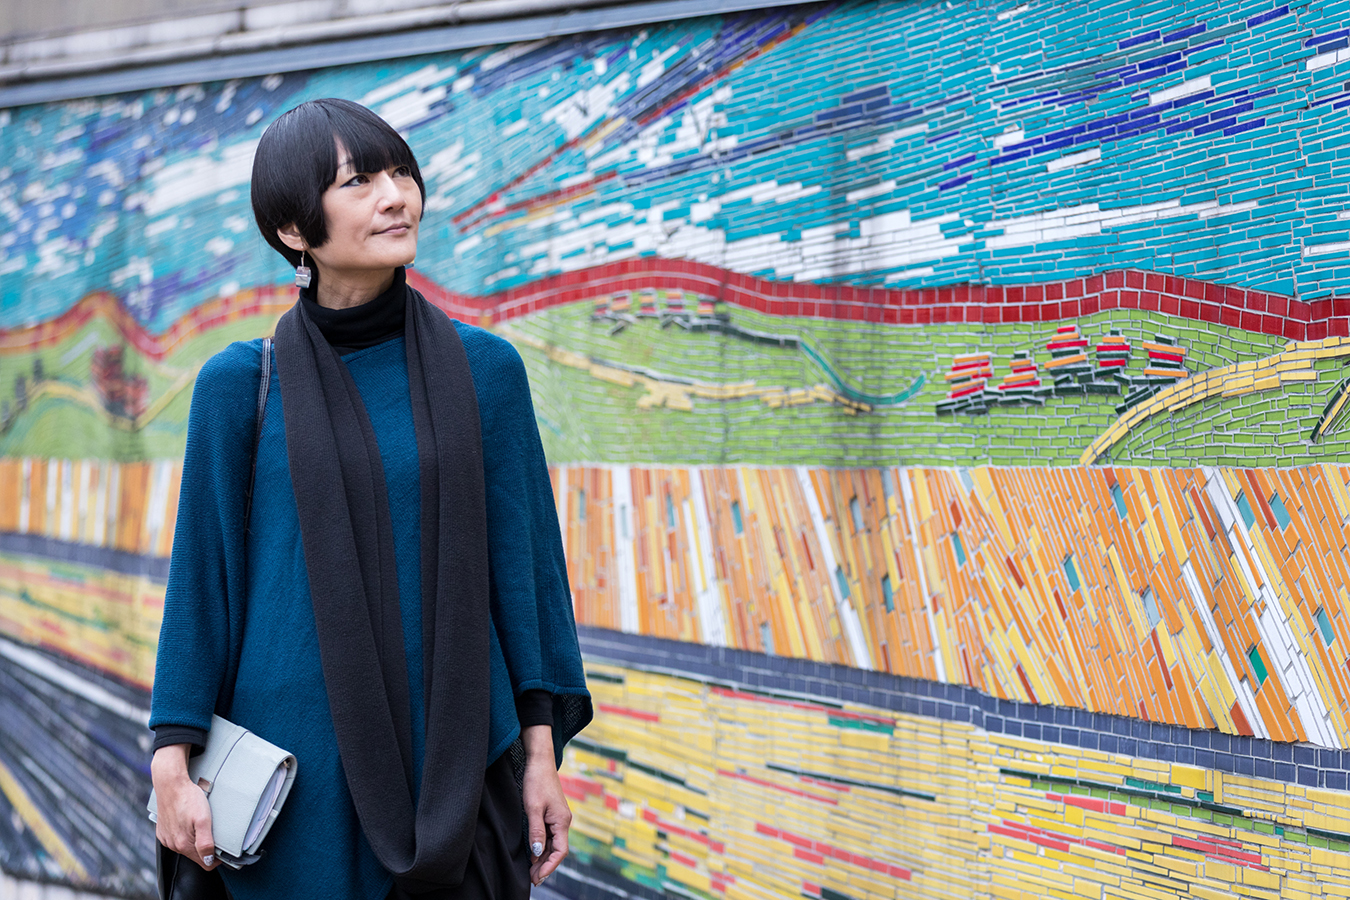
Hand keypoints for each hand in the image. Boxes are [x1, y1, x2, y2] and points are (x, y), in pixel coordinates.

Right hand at [151, 744, 218, 870]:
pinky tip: (189, 822)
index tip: (223, 849)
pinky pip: (177, 839)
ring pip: (186, 847)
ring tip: (200, 823)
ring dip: (196, 840)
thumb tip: (209, 860)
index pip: (205, 863)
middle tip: (213, 830)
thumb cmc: (188, 798)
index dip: (216, 858)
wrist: (171, 784)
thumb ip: (205, 843)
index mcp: (183, 844)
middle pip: (196, 856)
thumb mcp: (203, 820)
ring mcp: (166, 838)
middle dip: (206, 848)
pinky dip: (185, 834)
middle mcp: (173, 844)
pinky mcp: (163, 832)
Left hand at [521, 725, 570, 885]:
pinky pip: (549, 836)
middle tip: (532, 879)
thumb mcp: (533, 808)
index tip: (538, 877)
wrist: (539, 761)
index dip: (550, 866)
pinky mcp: (552, 815)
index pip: (560, 851)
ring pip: (553, 844)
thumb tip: (537, 852)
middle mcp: (563, 821)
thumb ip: (536, 831)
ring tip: (530, 871)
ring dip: (543, 858)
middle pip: (557, 850)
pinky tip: (532, 854)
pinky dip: (542, 847)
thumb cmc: (536, 782)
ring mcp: (558, 818)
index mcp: (562, 821)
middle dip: (545, 866)